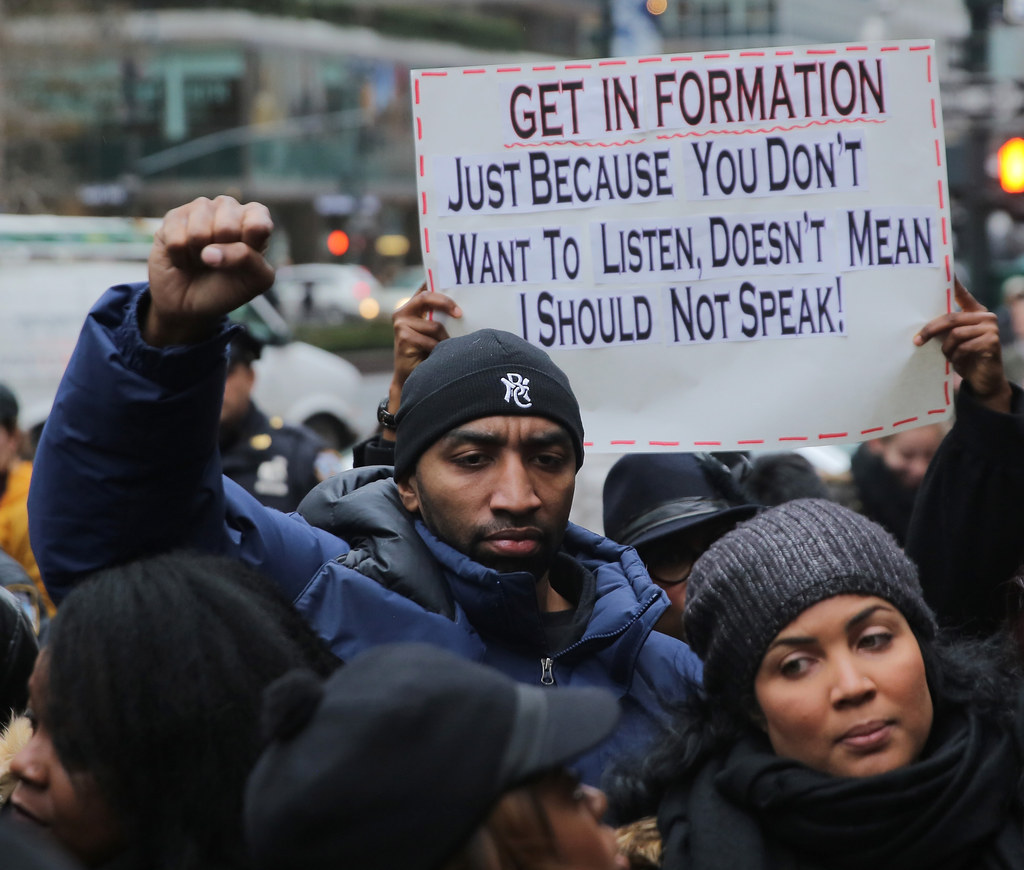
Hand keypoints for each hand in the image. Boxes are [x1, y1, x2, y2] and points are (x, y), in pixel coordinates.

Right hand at [145, 196, 274, 346]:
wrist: (190, 303)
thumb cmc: (228, 288)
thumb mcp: (253, 281)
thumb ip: (249, 260)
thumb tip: (210, 252)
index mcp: (256, 220)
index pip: (259, 224)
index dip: (250, 247)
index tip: (247, 261)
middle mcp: (229, 208)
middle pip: (227, 228)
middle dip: (222, 255)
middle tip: (219, 263)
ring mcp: (200, 209)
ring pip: (199, 233)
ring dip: (199, 258)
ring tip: (201, 260)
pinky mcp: (174, 217)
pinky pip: (176, 241)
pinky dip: (180, 259)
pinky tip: (184, 258)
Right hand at [382, 284, 461, 439]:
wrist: (414, 378)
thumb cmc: (431, 353)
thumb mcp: (439, 331)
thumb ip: (444, 317)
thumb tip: (470, 306)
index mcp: (413, 306)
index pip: (425, 286)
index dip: (436, 280)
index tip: (456, 281)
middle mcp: (403, 311)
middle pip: (427, 297)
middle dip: (446, 302)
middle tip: (460, 313)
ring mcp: (401, 324)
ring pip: (434, 325)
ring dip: (445, 339)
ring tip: (446, 349)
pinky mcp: (403, 338)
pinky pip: (431, 341)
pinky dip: (438, 349)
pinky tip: (435, 356)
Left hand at [914, 278, 1011, 412]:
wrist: (983, 379)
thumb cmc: (964, 358)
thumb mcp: (951, 341)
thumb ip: (944, 329)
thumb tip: (919, 325)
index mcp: (974, 312)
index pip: (962, 294)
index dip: (954, 283)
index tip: (946, 271)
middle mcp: (985, 316)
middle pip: (950, 317)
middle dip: (930, 330)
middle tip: (916, 341)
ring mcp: (991, 328)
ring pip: (955, 334)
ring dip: (946, 349)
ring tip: (949, 357)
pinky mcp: (992, 341)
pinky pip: (963, 347)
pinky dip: (956, 357)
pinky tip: (960, 362)